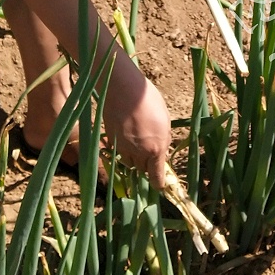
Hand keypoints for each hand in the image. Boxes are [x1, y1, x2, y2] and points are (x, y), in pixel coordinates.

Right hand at [103, 59, 171, 190]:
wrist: (123, 87)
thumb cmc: (148, 99)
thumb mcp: (165, 119)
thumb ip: (164, 139)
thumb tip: (161, 151)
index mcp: (155, 148)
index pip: (156, 175)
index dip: (158, 183)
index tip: (159, 186)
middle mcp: (138, 152)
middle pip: (142, 169)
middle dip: (147, 164)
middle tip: (150, 151)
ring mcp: (121, 147)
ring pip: (128, 161)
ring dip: (134, 157)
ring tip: (138, 142)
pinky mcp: (110, 140)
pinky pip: (117, 150)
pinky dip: (123, 147)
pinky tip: (126, 133)